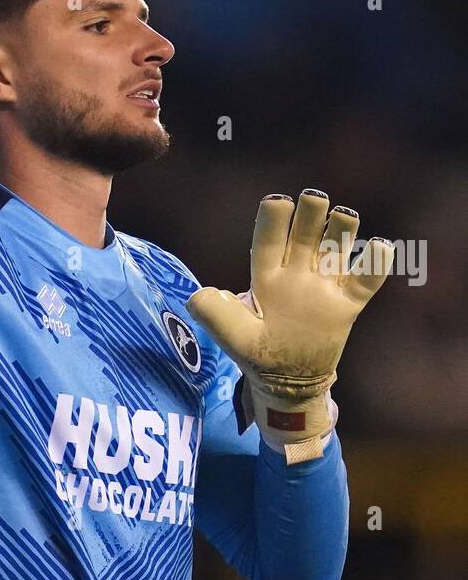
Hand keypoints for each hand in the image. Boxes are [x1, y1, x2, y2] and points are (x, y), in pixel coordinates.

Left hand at [186, 190, 393, 462]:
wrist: (288, 382)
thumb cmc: (257, 355)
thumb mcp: (231, 336)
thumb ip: (213, 313)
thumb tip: (198, 295)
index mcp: (267, 279)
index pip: (268, 243)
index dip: (272, 222)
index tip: (277, 201)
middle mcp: (296, 276)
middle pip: (304, 237)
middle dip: (310, 215)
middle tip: (315, 197)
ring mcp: (323, 288)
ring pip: (335, 250)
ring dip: (341, 231)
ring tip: (345, 214)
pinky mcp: (347, 305)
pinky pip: (365, 281)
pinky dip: (375, 265)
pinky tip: (380, 247)